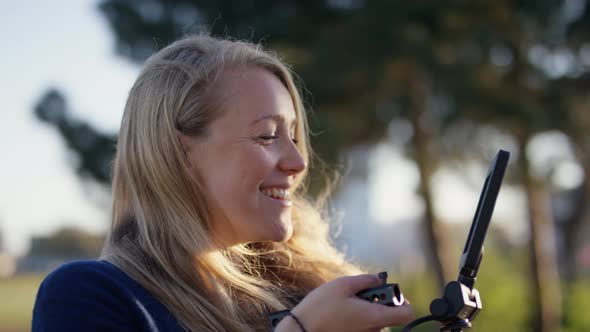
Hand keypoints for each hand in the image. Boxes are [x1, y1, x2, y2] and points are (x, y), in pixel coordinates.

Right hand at [275, 274, 413, 331]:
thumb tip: (379, 279)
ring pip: (374, 319)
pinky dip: (357, 317)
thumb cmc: (321, 308)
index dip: (403, 302)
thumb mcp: (343, 284)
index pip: (407, 314)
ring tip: (344, 303)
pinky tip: (340, 312)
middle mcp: (374, 330)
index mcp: (376, 316)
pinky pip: (363, 326)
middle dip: (377, 300)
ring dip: (365, 309)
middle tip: (358, 293)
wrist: (301, 330)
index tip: (389, 293)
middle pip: (388, 314)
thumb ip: (366, 280)